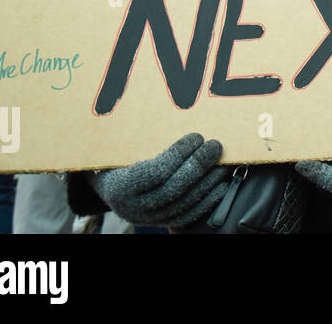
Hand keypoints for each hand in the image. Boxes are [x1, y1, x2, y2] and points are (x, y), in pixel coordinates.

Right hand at [88, 133, 230, 225]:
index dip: (180, 154)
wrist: (109, 189)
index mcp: (120, 186)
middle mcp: (134, 208)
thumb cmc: (117, 161)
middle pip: (174, 188)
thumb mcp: (120, 149)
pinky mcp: (164, 223)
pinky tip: (222, 184)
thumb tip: (175, 110)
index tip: (196, 137)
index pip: (156, 172)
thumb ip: (141, 138)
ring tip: (222, 162)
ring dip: (209, 181)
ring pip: (185, 203)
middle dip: (199, 165)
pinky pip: (190, 215)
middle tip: (215, 146)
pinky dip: (209, 200)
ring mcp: (150, 219)